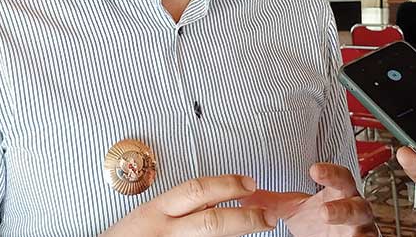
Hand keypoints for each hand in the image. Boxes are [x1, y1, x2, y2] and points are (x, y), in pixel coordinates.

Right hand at [102, 175, 274, 236]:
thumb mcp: (148, 216)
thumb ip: (177, 209)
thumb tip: (213, 200)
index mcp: (156, 212)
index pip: (196, 191)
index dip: (227, 184)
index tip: (249, 183)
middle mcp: (165, 233)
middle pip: (212, 223)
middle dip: (246, 218)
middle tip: (268, 216)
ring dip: (238, 235)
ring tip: (260, 226)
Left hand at [239, 163, 376, 235]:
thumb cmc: (318, 219)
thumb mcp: (294, 209)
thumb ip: (271, 202)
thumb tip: (243, 197)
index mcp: (340, 193)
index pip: (340, 178)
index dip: (331, 173)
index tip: (314, 170)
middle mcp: (355, 210)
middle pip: (358, 205)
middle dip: (343, 209)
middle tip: (324, 212)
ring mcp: (361, 230)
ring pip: (365, 230)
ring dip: (352, 231)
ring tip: (338, 232)